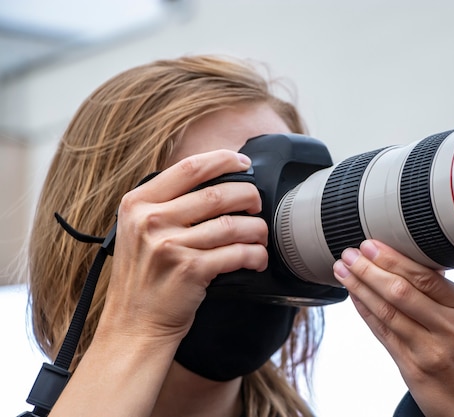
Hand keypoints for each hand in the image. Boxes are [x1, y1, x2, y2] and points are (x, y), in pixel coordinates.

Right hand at [99, 150, 268, 346]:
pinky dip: (255, 254)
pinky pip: (237, 253)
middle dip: (248, 196)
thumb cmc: (143, 278)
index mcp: (138, 203)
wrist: (134, 326)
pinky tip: (258, 258)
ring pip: (232, 224)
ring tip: (261, 235)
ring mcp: (170, 246)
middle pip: (218, 194)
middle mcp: (151, 221)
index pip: (188, 167)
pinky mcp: (191, 270)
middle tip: (257, 204)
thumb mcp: (138, 231)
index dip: (223, 160)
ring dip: (257, 229)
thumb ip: (165, 204)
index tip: (243, 162)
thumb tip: (214, 181)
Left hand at [333, 239, 453, 416]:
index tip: (371, 245)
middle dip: (370, 269)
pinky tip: (355, 298)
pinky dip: (366, 313)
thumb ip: (447, 297)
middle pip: (402, 290)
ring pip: (387, 311)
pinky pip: (383, 335)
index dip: (393, 259)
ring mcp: (432, 350)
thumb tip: (414, 264)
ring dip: (360, 288)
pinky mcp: (415, 370)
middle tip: (350, 253)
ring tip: (343, 271)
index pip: (425, 275)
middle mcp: (452, 328)